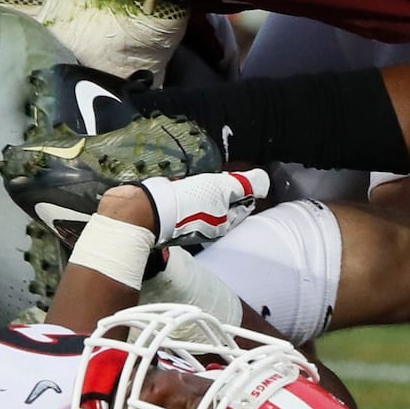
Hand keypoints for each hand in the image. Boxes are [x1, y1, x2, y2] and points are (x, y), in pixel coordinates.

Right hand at [137, 170, 269, 245]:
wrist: (146, 210)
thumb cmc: (186, 201)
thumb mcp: (222, 187)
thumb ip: (244, 184)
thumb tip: (263, 182)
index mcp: (222, 226)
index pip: (242, 206)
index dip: (241, 189)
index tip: (233, 178)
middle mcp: (207, 230)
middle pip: (222, 205)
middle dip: (222, 190)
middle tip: (216, 178)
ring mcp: (188, 226)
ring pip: (203, 205)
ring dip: (203, 191)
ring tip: (197, 181)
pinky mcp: (170, 220)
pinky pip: (184, 205)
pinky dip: (185, 194)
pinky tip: (179, 187)